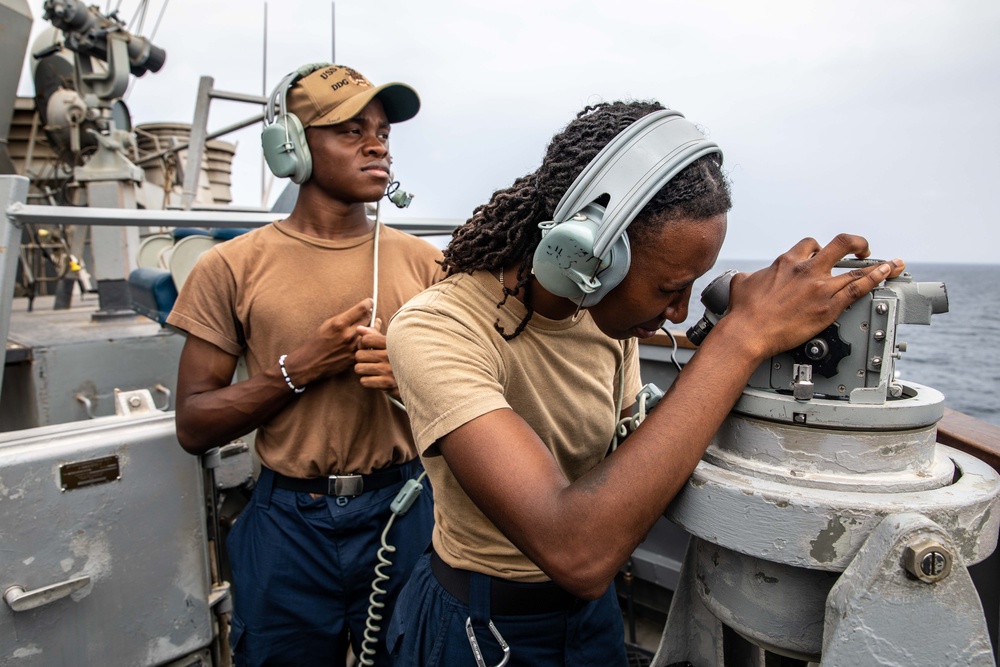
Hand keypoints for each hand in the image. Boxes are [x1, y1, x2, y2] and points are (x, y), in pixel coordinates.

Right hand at [283, 299, 372, 384]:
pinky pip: (368, 345)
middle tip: (368, 313)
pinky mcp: (355, 357)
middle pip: (368, 319)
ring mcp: (352, 347)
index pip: (361, 309)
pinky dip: (369, 340)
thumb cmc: (317, 342)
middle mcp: (347, 335)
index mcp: (339, 324)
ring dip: (372, 327)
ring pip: (371, 332)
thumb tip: (359, 310)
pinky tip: (367, 338)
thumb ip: (343, 317)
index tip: (370, 302)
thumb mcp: (326, 324)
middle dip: (369, 314)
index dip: (368, 303)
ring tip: (372, 324)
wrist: (310, 363)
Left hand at [355, 318, 400, 398]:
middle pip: (359, 355)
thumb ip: (374, 335)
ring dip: (364, 370)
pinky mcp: (387, 383)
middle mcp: (389, 355)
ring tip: (372, 370)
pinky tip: (376, 379)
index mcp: (391, 343)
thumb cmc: (401, 359)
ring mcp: (388, 370)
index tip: (365, 347)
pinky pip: (364, 381)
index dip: (362, 344)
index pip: (366, 339)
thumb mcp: (391, 344)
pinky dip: (368, 381)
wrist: (419, 379)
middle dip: (362, 359)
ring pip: (359, 368)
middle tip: (369, 361)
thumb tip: (359, 328)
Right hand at [724, 234, 904, 360]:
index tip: (824, 253)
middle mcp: (807, 269)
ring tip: (891, 264)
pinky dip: (876, 279)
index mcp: (787, 262)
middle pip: (841, 244)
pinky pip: (859, 288)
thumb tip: (746, 276)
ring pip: (856, 269)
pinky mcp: (828, 306)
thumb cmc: (744, 311)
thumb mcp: (742, 282)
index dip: (820, 248)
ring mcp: (820, 287)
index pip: (810, 244)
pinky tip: (886, 275)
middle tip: (861, 250)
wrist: (748, 332)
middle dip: (856, 244)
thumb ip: (749, 275)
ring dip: (877, 265)